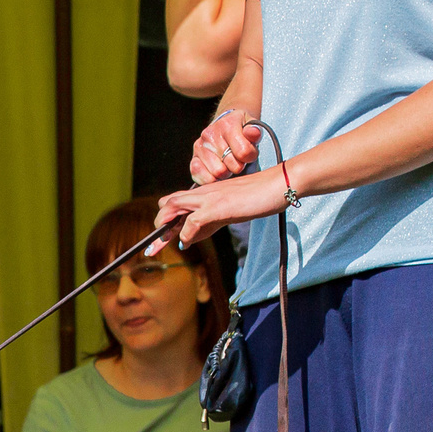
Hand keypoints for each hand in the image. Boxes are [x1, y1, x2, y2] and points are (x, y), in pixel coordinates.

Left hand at [154, 173, 289, 246]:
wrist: (278, 184)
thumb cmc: (259, 197)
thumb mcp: (230, 211)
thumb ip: (209, 223)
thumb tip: (189, 238)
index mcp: (206, 192)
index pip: (177, 203)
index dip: (165, 221)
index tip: (158, 240)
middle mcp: (203, 192)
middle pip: (169, 204)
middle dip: (159, 225)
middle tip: (153, 247)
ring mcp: (209, 198)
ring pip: (174, 207)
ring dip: (164, 228)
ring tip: (160, 244)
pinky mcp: (218, 206)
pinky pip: (194, 221)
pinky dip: (186, 233)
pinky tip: (187, 242)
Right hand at [190, 108, 261, 183]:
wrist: (224, 128)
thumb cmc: (241, 131)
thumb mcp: (252, 126)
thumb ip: (255, 132)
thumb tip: (254, 133)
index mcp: (227, 125)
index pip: (243, 152)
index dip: (250, 157)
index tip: (249, 153)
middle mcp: (210, 135)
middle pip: (231, 165)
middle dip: (238, 166)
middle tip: (238, 160)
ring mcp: (199, 147)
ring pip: (218, 173)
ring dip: (226, 173)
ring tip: (228, 165)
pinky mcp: (193, 160)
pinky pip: (200, 175)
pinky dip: (211, 179)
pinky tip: (217, 173)